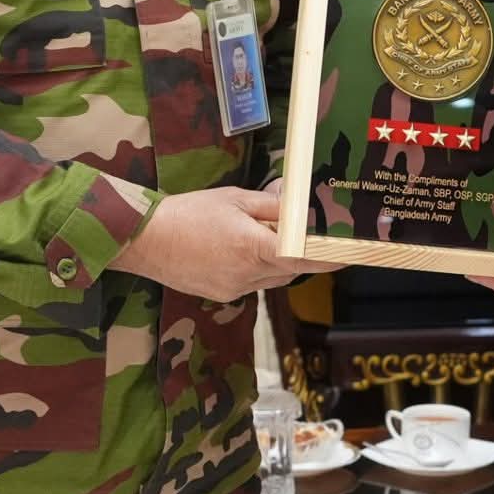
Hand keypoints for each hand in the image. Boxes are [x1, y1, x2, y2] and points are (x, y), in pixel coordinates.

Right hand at [112, 187, 336, 302]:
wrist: (145, 240)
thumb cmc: (189, 212)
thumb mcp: (235, 198)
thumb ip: (272, 206)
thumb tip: (300, 205)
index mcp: (254, 248)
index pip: (304, 257)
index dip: (329, 257)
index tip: (349, 254)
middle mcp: (248, 275)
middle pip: (291, 268)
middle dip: (301, 253)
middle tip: (307, 234)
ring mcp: (235, 289)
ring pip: (272, 277)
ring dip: (278, 261)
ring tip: (266, 236)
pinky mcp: (221, 295)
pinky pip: (252, 283)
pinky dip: (256, 268)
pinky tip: (239, 249)